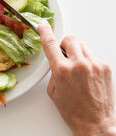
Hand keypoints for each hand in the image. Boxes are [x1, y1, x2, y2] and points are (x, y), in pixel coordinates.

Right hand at [39, 21, 115, 135]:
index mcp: (62, 70)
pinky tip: (87, 75)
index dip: (45, 31)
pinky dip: (88, 61)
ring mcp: (93, 65)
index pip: (50, 44)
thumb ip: (53, 70)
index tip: (42, 25)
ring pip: (82, 45)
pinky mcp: (104, 67)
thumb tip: (57, 59)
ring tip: (78, 66)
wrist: (96, 123)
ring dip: (77, 51)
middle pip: (70, 39)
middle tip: (64, 54)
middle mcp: (78, 65)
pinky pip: (93, 56)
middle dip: (65, 44)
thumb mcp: (53, 90)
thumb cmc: (73, 110)